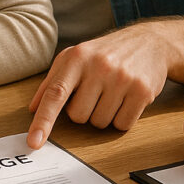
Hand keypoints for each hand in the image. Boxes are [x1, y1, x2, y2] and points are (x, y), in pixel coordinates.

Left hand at [26, 26, 169, 147]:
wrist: (150, 42)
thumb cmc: (106, 53)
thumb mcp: (75, 57)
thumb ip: (52, 82)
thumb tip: (33, 109)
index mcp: (77, 57)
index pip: (56, 93)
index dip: (43, 120)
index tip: (34, 142)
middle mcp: (99, 66)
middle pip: (78, 116)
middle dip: (84, 110)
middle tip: (96, 92)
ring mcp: (122, 78)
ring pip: (100, 123)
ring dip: (103, 114)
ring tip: (112, 92)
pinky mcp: (142, 90)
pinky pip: (122, 124)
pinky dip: (122, 118)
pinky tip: (126, 98)